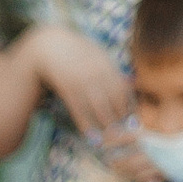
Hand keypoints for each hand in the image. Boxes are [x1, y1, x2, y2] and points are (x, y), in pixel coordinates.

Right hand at [25, 25, 135, 141]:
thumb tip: (127, 84)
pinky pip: (80, 110)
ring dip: (107, 124)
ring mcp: (82, 81)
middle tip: (125, 132)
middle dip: (121, 118)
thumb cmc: (74, 51)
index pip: (123, 88)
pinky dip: (86, 124)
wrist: (50, 46)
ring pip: (99, 107)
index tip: (132, 118)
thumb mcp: (96, 54)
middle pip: (114, 100)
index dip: (129, 106)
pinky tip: (92, 135)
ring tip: (111, 135)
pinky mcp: (68, 89)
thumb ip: (110, 68)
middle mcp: (97, 73)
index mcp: (106, 64)